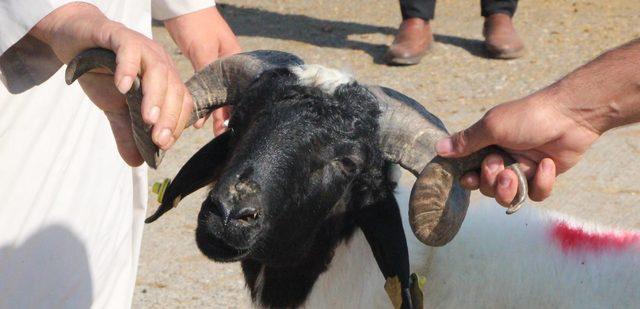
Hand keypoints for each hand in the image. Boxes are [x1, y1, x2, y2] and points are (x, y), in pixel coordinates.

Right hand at [31, 3, 192, 165]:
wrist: (78, 41)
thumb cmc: (103, 72)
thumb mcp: (115, 107)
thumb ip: (126, 132)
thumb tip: (135, 162)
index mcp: (165, 79)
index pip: (182, 103)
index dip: (176, 124)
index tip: (164, 145)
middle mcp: (160, 62)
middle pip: (175, 89)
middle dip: (169, 117)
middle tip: (158, 140)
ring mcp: (142, 47)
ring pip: (158, 71)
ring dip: (155, 97)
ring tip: (146, 119)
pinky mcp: (120, 36)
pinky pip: (130, 51)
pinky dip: (128, 68)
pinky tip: (122, 86)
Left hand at [163, 7, 240, 135]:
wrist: (184, 3)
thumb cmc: (197, 23)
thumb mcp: (204, 49)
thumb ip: (208, 73)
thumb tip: (214, 97)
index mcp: (235, 62)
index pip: (237, 93)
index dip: (230, 112)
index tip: (223, 130)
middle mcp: (229, 66)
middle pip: (229, 96)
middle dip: (222, 116)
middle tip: (216, 135)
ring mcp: (217, 65)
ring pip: (216, 93)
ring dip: (210, 109)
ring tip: (202, 128)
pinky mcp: (204, 63)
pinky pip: (205, 86)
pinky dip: (201, 99)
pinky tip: (194, 111)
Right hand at [436, 91, 599, 205]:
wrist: (571, 116)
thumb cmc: (528, 116)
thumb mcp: (492, 126)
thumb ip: (466, 141)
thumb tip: (438, 148)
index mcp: (487, 145)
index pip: (470, 170)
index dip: (469, 179)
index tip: (470, 178)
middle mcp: (503, 158)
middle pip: (487, 188)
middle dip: (491, 182)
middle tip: (500, 166)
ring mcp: (523, 169)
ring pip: (509, 196)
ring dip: (510, 189)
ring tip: (516, 174)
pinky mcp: (543, 177)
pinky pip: (535, 195)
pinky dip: (541, 183)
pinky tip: (546, 165)